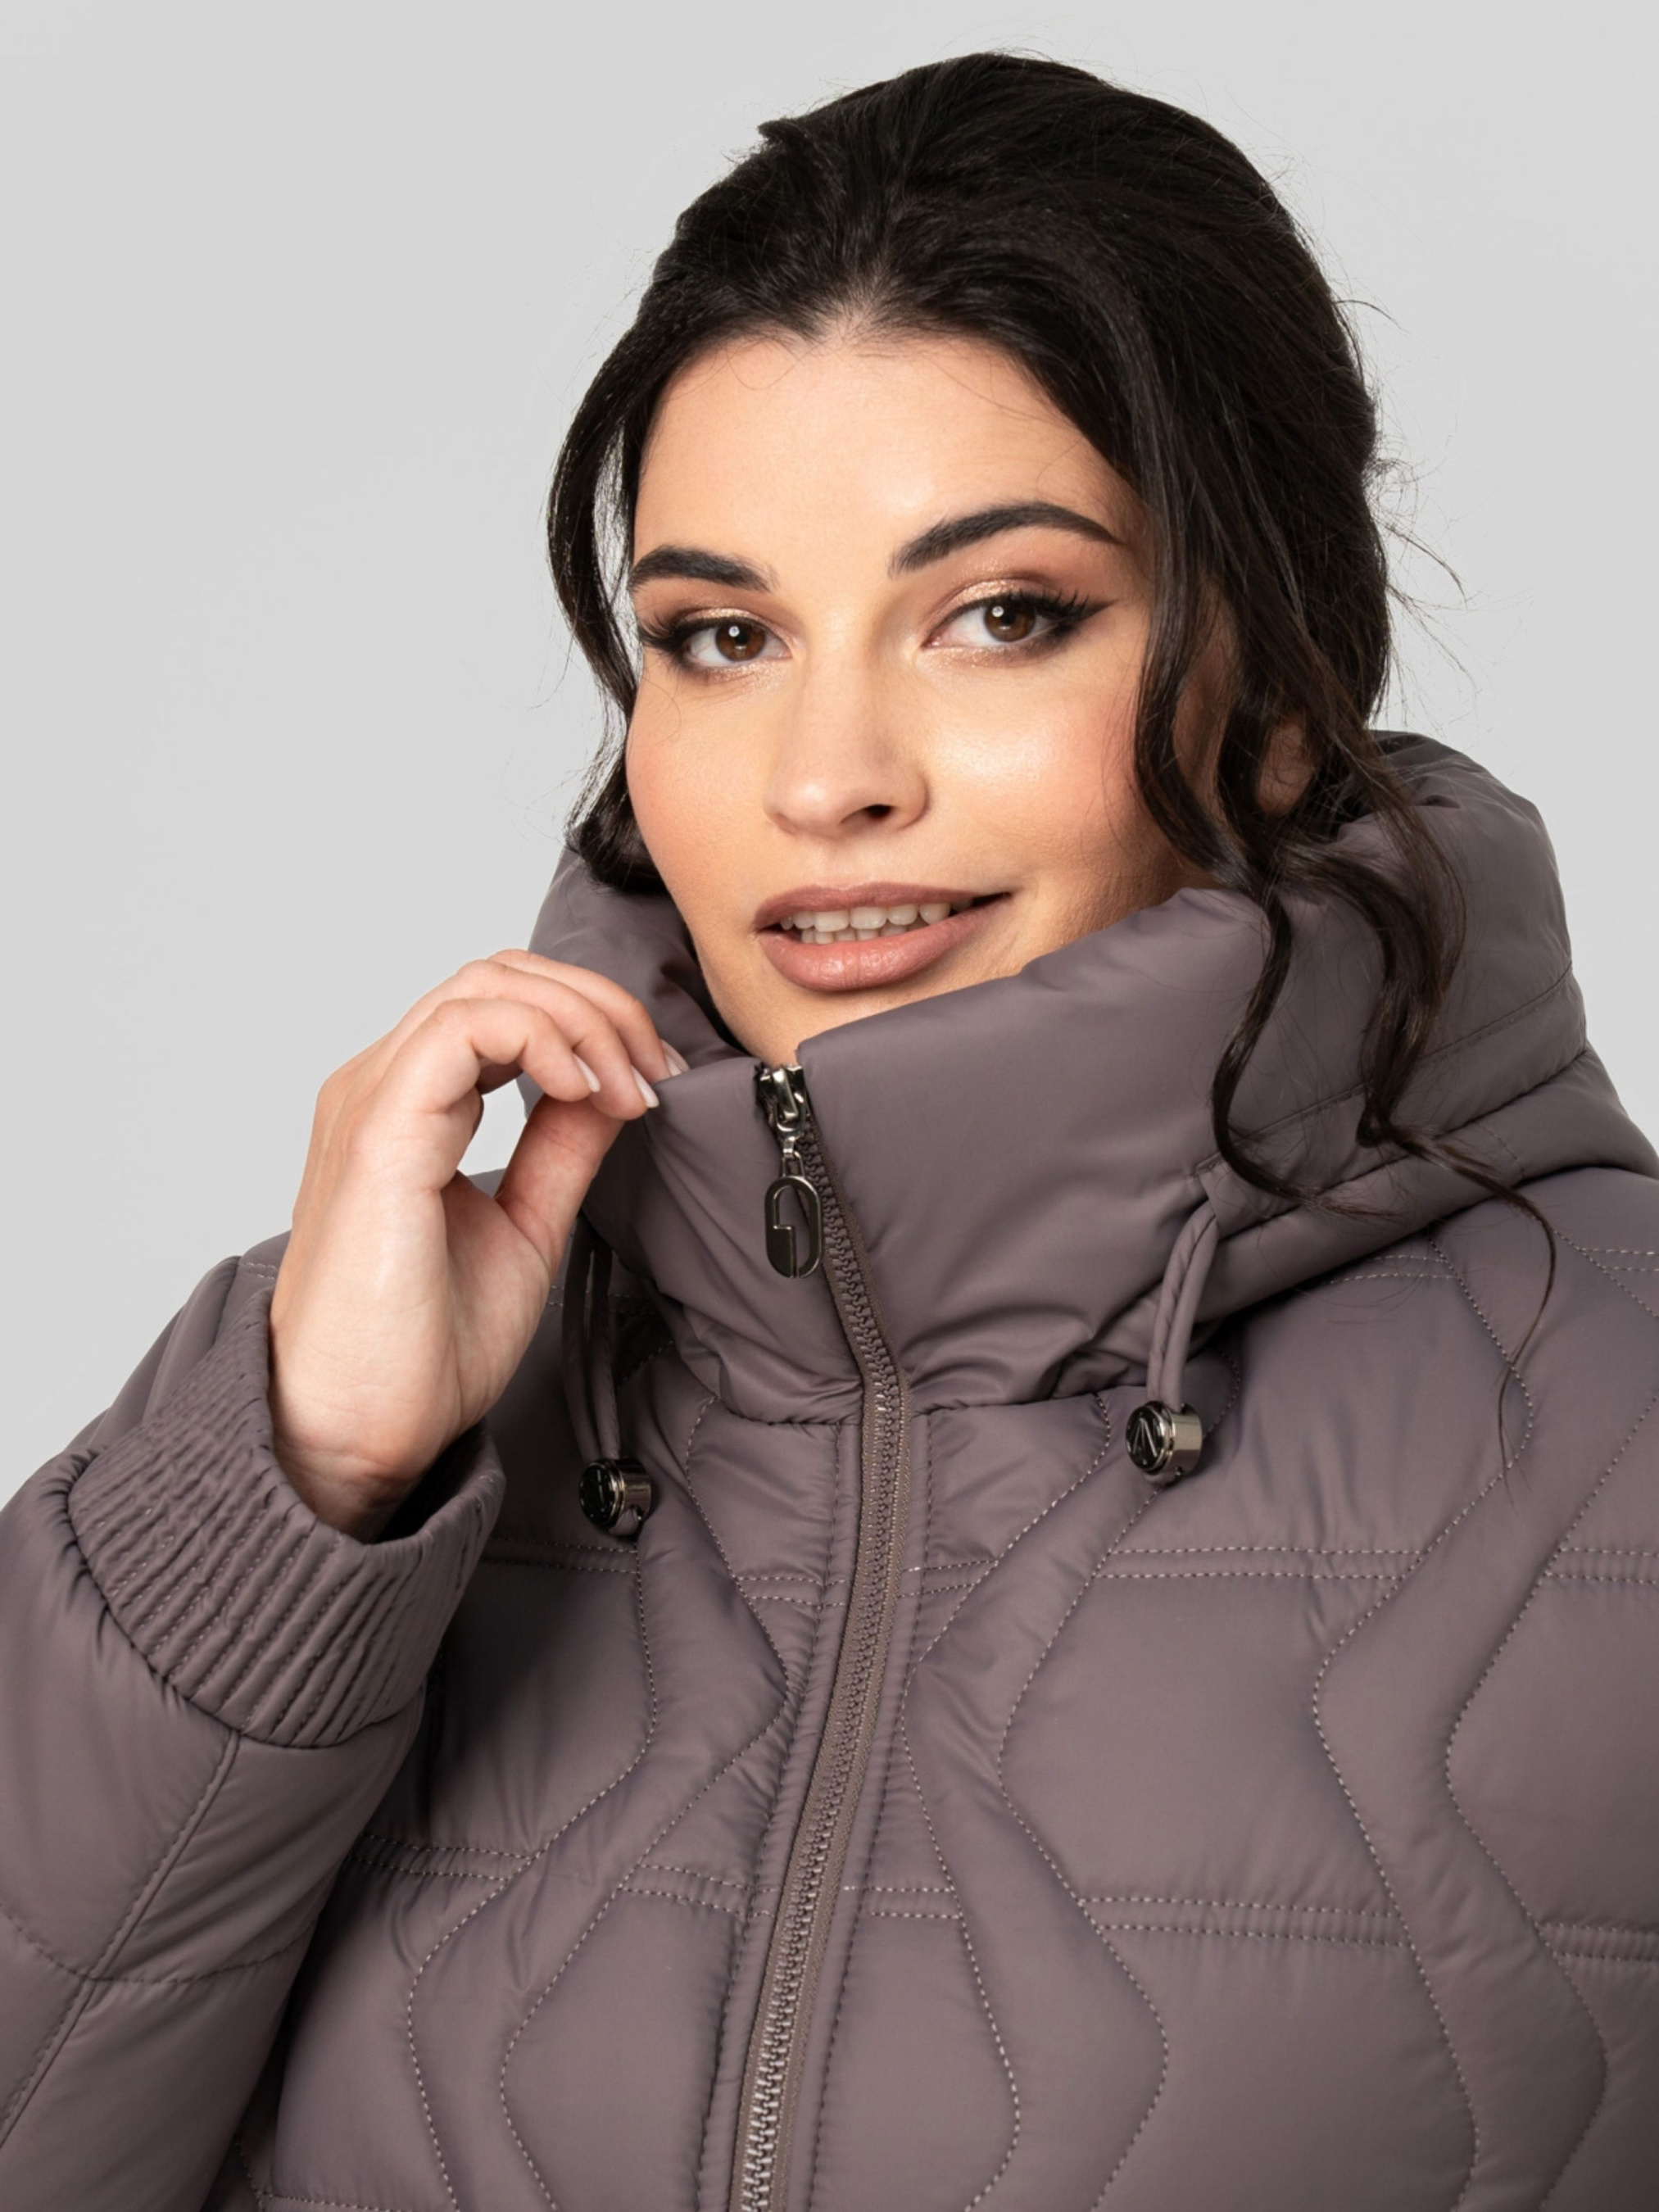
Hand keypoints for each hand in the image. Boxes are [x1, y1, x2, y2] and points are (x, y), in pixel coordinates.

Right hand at [268, 952, 676, 1537]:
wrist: (359, 1434)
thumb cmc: (419, 1351)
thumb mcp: (525, 1226)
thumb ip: (562, 1147)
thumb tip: (614, 1085)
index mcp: (410, 1107)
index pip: (503, 1004)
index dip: (593, 1022)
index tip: (653, 1082)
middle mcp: (381, 1086)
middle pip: (500, 975)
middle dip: (599, 1006)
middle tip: (653, 1073)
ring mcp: (373, 1100)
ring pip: (486, 985)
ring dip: (582, 1019)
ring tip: (627, 1087)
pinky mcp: (379, 1132)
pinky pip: (462, 1029)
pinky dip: (541, 1039)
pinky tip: (582, 1091)